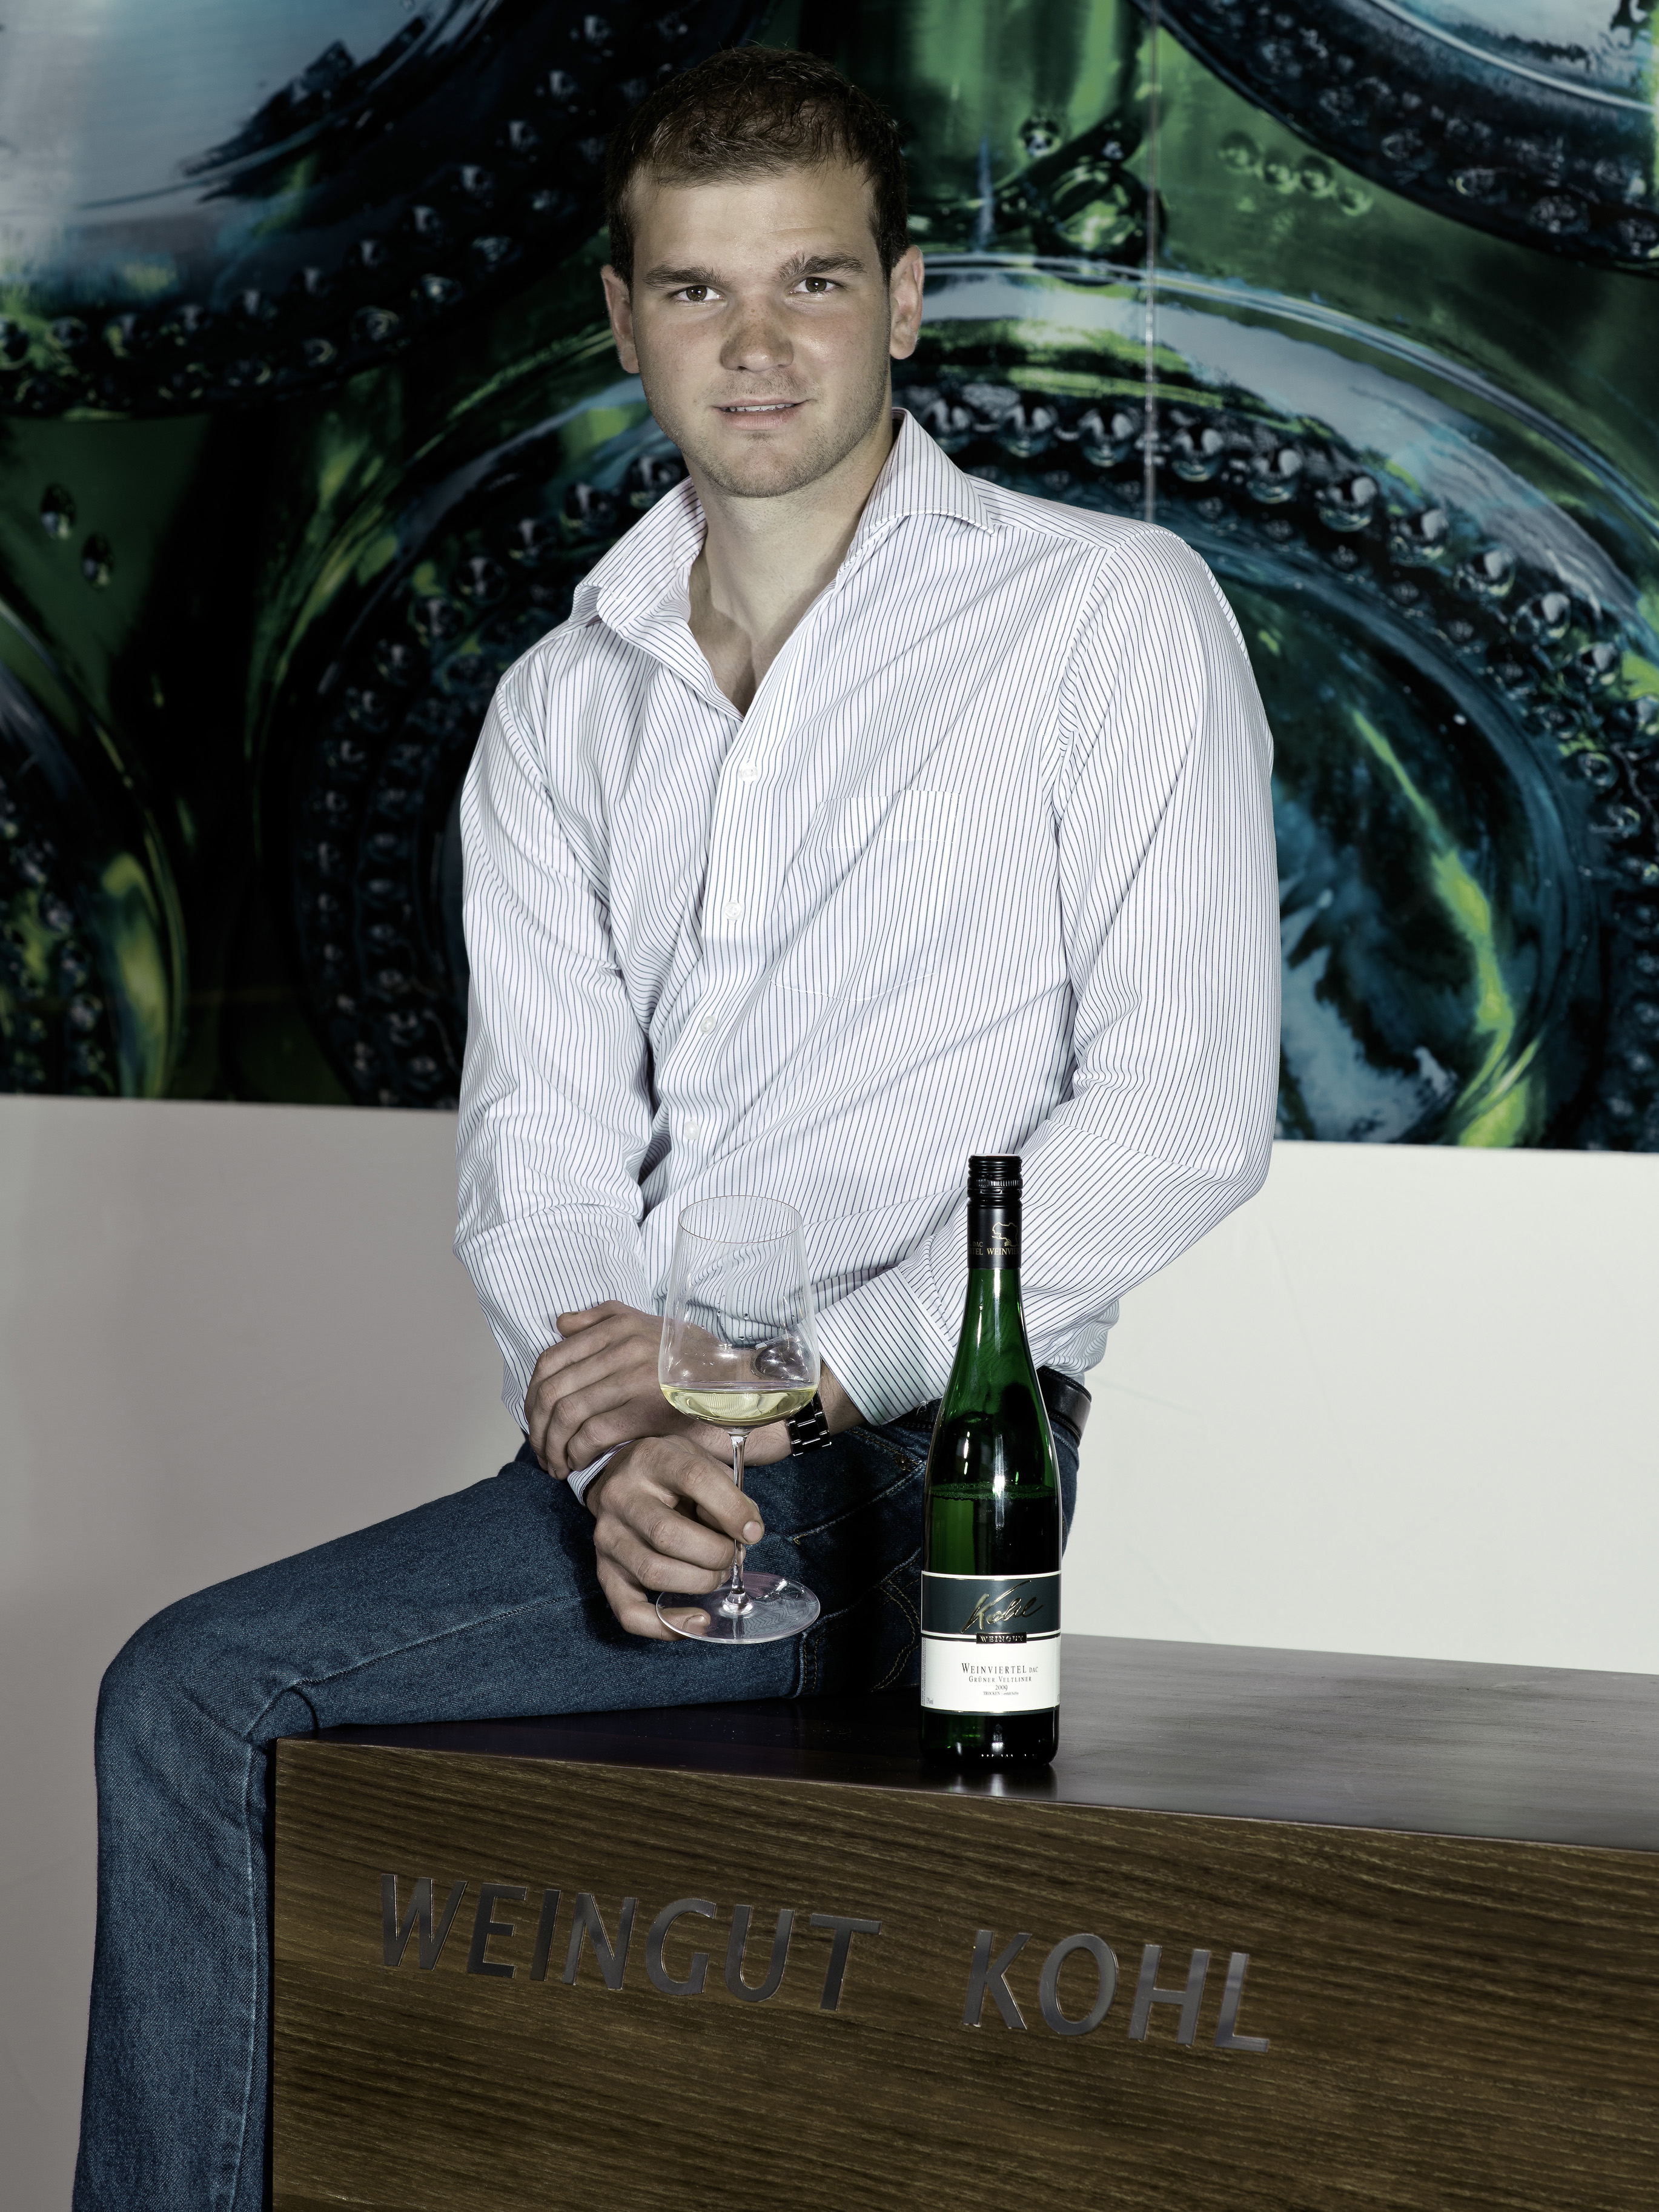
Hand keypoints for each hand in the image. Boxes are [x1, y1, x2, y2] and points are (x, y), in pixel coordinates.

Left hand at [525, 1302, 717, 1475]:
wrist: (741, 1384)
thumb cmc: (695, 1360)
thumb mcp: (649, 1325)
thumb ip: (603, 1319)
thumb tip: (560, 1324)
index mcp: (617, 1327)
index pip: (551, 1360)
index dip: (533, 1397)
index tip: (535, 1422)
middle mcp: (621, 1347)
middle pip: (553, 1390)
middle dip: (537, 1428)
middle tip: (541, 1452)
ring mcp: (634, 1378)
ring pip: (567, 1414)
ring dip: (553, 1446)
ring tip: (555, 1464)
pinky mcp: (647, 1410)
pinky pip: (593, 1434)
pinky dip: (577, 1453)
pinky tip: (578, 1465)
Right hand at [584, 1436, 764, 1638]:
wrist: (622, 1477)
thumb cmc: (672, 1474)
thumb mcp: (702, 1462)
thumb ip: (729, 1492)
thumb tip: (747, 1534)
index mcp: (651, 1458)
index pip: (695, 1479)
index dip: (731, 1509)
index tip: (753, 1531)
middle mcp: (621, 1496)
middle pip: (669, 1534)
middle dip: (715, 1553)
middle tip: (732, 1555)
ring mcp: (608, 1537)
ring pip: (654, 1573)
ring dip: (699, 1583)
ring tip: (716, 1575)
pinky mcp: (604, 1572)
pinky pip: (630, 1612)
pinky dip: (667, 1625)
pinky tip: (697, 1619)